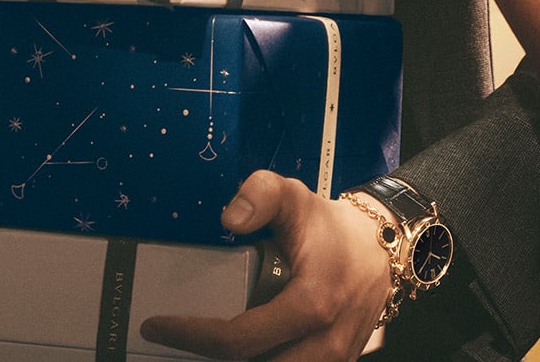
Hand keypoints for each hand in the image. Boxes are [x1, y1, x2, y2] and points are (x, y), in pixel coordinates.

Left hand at [140, 170, 393, 359]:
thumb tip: (228, 219)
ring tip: (200, 350)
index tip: (156, 325)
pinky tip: (236, 353)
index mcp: (312, 303)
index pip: (239, 340)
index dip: (191, 337)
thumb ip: (261, 194)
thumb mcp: (296, 197)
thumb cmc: (331, 228)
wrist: (382, 249)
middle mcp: (324, 343)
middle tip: (173, 346)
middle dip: (207, 361)